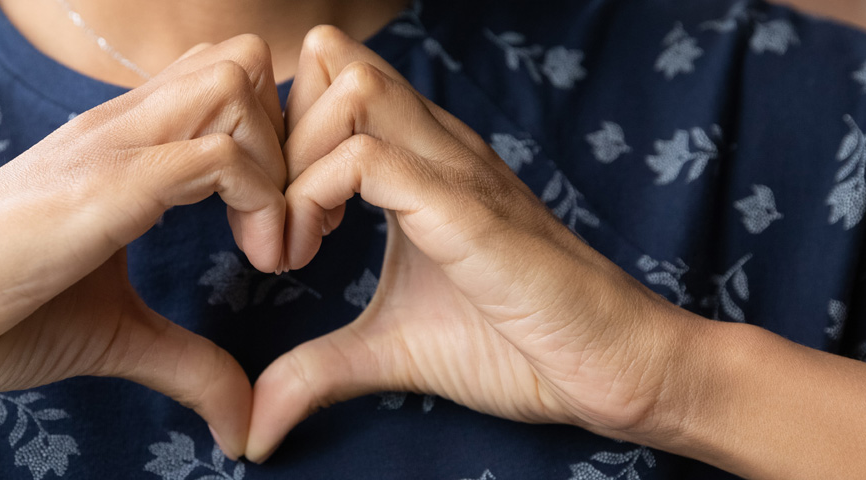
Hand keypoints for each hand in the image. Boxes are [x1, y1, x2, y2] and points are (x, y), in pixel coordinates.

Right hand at [0, 35, 289, 458]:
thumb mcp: (114, 335)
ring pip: (237, 83)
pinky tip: (255, 261)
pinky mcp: (105, 187)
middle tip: (293, 227)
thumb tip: (244, 421)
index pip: (225, 83)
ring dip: (281, 164)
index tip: (279, 233)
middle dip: (293, 138)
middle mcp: (119, 127)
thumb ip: (186, 362)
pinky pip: (217, 152)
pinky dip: (262, 201)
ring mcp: (110, 147)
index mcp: (120, 145)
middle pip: (242, 60)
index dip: (275, 147)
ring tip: (273, 247)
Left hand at [246, 27, 703, 461]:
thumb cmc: (518, 346)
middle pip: (328, 61)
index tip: (271, 223)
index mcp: (416, 158)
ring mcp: (453, 168)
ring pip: (345, 88)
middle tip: (268, 228)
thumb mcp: (389, 350)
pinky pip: (367, 158)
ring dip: (291, 165)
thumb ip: (316, 369)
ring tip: (291, 246)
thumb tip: (252, 428)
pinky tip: (311, 257)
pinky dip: (312, 200)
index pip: (326, 79)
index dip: (277, 138)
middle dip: (272, 138)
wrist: (614, 367)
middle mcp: (434, 144)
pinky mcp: (465, 207)